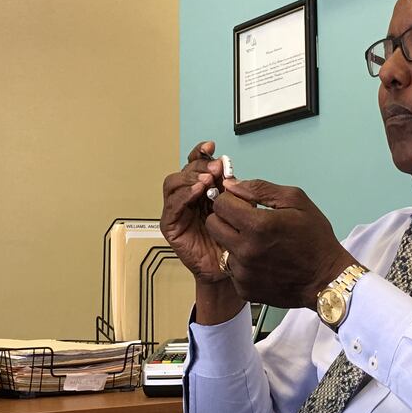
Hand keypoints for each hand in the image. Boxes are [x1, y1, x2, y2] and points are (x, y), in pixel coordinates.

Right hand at [160, 141, 227, 282]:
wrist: (231, 267)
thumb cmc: (235, 239)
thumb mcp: (240, 208)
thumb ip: (234, 190)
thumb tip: (230, 172)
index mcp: (203, 188)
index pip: (196, 164)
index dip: (201, 153)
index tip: (211, 146)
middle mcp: (188, 196)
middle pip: (185, 170)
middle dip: (200, 166)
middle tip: (215, 168)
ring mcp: (177, 210)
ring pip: (173, 183)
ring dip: (189, 178)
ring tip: (206, 180)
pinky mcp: (171, 225)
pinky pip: (172, 206)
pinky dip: (183, 195)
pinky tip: (196, 192)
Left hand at [205, 179, 357, 308]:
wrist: (326, 280)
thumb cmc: (315, 239)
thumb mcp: (296, 201)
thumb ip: (260, 189)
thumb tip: (232, 185)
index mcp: (258, 225)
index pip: (220, 204)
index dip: (231, 200)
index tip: (244, 204)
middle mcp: (245, 250)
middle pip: (213, 225)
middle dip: (226, 218)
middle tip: (247, 221)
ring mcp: (243, 272)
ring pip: (223, 247)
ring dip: (235, 242)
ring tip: (260, 244)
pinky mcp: (244, 288)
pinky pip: (232, 269)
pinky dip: (243, 263)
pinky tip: (263, 261)